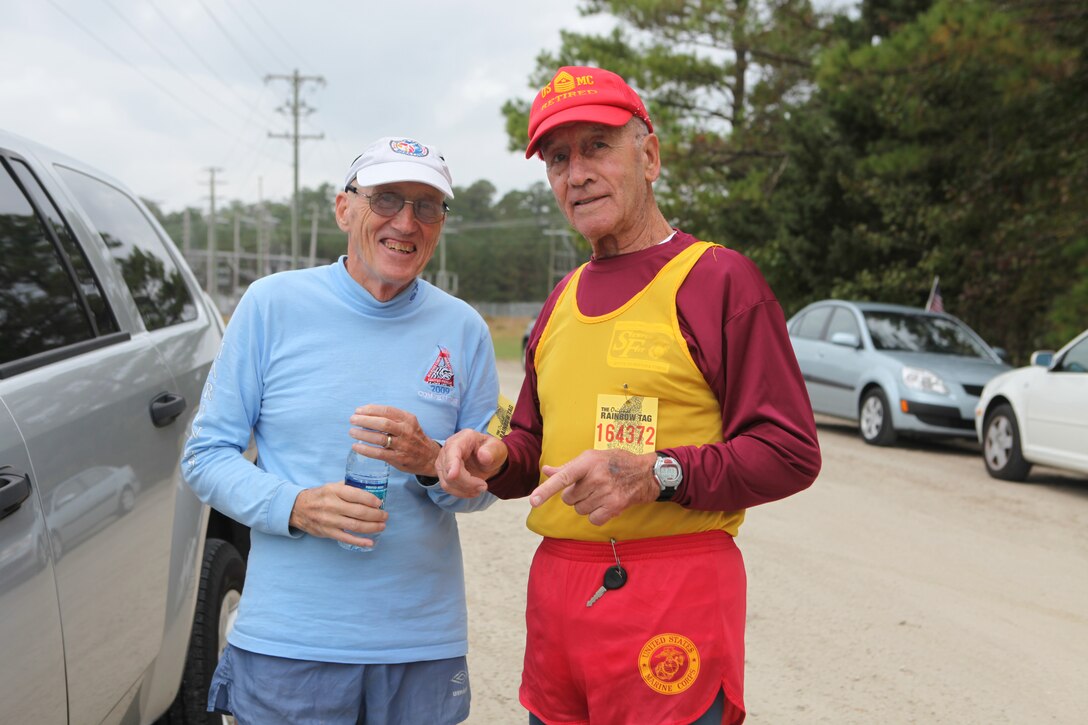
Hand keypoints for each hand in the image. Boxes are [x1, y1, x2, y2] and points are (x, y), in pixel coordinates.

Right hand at [289, 481, 387, 547]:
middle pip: (359, 512)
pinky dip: (359, 541)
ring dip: (372, 527)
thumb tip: (369, 489)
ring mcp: (329, 520)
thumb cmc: (319, 496)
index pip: (356, 495)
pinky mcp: (327, 532)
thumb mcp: (331, 486)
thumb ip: (348, 487)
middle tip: (385, 515)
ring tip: (382, 526)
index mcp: (333, 490)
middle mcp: (331, 505)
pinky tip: (370, 542)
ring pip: (355, 525)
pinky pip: (346, 538)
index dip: (371, 500)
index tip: (380, 503)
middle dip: (376, 515)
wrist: (296, 508)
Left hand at [349, 405, 441, 475]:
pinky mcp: (398, 458)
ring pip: (379, 438)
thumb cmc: (415, 438)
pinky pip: (378, 453)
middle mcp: (406, 431)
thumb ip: (393, 419)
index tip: (359, 410)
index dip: (371, 409)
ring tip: (352, 432)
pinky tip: (356, 446)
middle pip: (382, 423)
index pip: (387, 410)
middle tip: (353, 420)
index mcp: (408, 419)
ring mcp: (402, 445)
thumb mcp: (409, 424)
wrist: (430, 457)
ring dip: (362, 434)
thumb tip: (368, 415)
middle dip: (364, 420)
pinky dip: (365, 449)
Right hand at [435, 429, 507, 497]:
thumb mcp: (497, 448)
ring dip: (465, 490)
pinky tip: (473, 491)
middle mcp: (449, 448)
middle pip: (449, 471)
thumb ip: (491, 451)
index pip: (452, 451)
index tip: (453, 475)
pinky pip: (448, 487)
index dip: (451, 464)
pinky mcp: (443, 473)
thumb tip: (483, 456)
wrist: (489, 458)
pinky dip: (461, 492)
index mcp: (463, 438)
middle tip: (484, 486)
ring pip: (447, 482)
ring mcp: (444, 461)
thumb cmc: (492, 451)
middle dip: (467, 483)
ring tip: (481, 488)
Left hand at [531, 450, 657, 525]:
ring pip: (579, 510)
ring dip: (586, 505)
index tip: (533, 501)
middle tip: (589, 486)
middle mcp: (596, 477)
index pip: (563, 477)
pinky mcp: (614, 506)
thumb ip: (567, 467)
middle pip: (568, 498)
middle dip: (575, 495)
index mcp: (588, 462)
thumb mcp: (591, 458)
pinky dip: (596, 515)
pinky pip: (592, 519)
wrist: (645, 473)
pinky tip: (605, 504)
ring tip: (599, 493)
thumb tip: (546, 470)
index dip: (546, 489)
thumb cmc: (614, 463)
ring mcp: (606, 493)